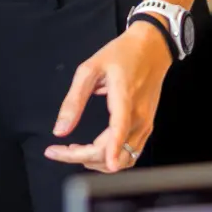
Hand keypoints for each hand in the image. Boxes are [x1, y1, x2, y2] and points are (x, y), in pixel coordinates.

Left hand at [43, 21, 172, 172]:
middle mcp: (139, 116)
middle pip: (114, 152)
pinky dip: (110, 158)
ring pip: (124, 159)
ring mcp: (146, 124)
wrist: (152, 48)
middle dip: (83, 157)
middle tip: (58, 150)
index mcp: (124, 97)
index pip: (118, 129)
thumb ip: (73, 100)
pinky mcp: (147, 127)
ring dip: (98, 163)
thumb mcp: (90, 69)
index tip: (94, 163)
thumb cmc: (122, 54)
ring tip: (74, 152)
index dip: (108, 150)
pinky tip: (94, 151)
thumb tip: (60, 130)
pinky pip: (130, 153)